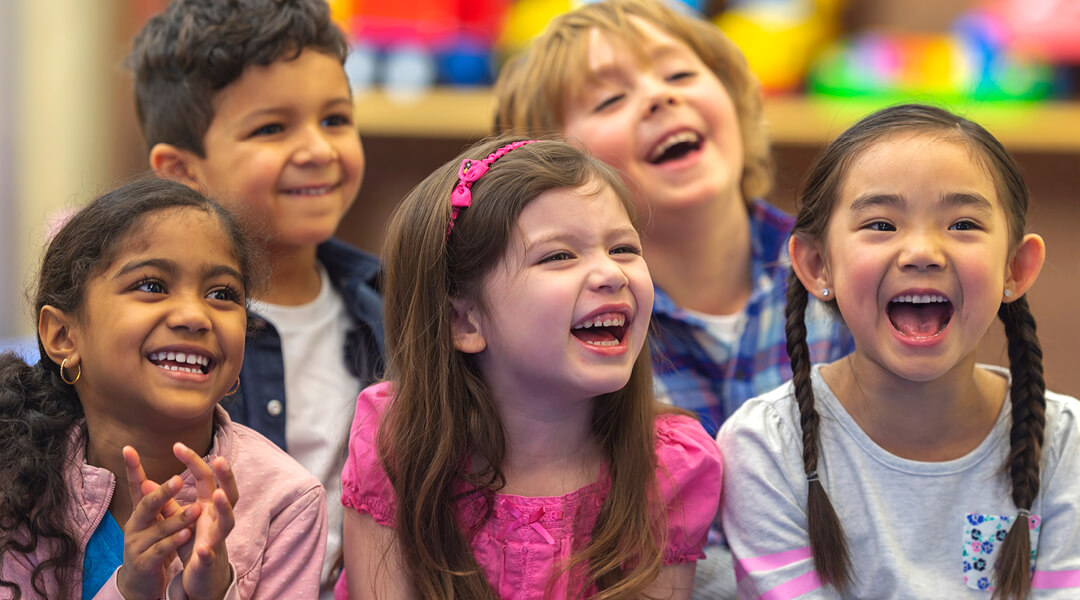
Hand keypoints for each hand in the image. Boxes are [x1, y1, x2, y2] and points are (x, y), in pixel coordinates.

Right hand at [117, 446, 201, 599]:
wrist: (139, 584)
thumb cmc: (151, 546)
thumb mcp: (153, 523)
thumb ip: (155, 503)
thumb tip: (149, 478)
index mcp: (139, 514)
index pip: (135, 488)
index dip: (131, 469)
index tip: (128, 448)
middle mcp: (134, 527)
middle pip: (147, 506)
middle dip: (162, 492)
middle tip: (179, 479)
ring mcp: (137, 546)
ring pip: (158, 529)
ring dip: (177, 519)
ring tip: (196, 510)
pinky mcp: (144, 564)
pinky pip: (160, 551)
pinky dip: (173, 543)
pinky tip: (186, 535)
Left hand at [173, 442, 239, 599]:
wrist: (201, 574)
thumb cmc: (192, 541)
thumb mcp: (178, 519)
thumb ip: (165, 501)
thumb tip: (144, 482)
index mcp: (208, 506)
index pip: (206, 478)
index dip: (194, 461)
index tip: (177, 445)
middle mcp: (217, 518)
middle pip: (229, 493)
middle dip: (226, 476)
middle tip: (219, 459)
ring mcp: (217, 538)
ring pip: (227, 521)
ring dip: (223, 509)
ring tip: (216, 496)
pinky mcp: (209, 559)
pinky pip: (211, 555)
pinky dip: (207, 552)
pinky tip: (202, 549)